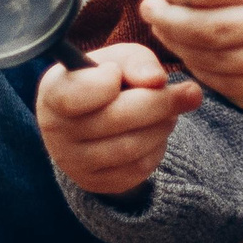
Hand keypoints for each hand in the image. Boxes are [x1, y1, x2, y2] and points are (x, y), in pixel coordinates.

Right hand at [37, 42, 203, 196]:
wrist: (92, 120)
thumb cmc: (104, 80)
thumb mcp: (117, 60)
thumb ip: (136, 61)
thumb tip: (157, 80)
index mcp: (54, 93)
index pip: (75, 95)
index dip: (106, 82)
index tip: (117, 73)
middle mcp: (57, 132)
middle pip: (116, 120)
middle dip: (161, 103)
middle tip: (189, 91)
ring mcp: (74, 162)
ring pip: (132, 147)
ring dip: (164, 125)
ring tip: (171, 111)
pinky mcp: (96, 183)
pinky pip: (138, 168)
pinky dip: (157, 147)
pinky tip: (155, 132)